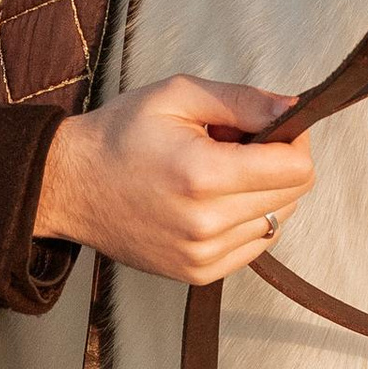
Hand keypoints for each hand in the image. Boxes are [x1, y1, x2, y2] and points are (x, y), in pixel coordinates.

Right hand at [36, 75, 313, 284]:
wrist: (71, 185)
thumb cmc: (120, 134)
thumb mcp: (178, 95)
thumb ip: (243, 101)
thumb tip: (295, 108)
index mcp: (203, 175)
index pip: (297, 168)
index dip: (294, 139)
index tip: (271, 125)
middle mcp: (206, 224)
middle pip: (293, 196)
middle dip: (277, 162)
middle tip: (236, 144)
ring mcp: (202, 255)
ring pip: (277, 221)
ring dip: (261, 193)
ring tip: (217, 172)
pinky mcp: (197, 273)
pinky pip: (254, 246)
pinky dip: (247, 220)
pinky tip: (214, 199)